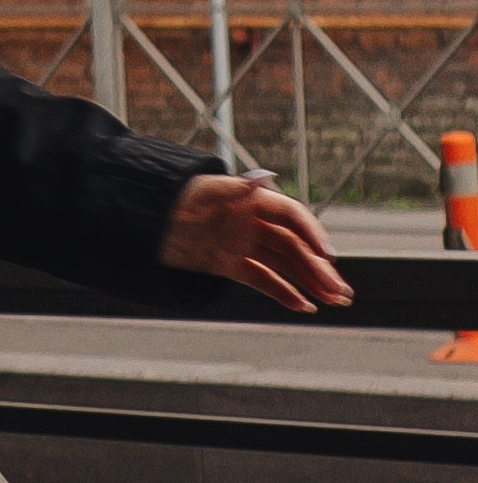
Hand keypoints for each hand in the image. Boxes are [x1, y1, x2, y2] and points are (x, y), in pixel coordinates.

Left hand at [159, 173, 350, 314]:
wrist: (140, 217)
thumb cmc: (171, 196)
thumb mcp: (201, 192)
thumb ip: (234, 188)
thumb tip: (263, 176)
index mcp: (250, 200)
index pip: (292, 216)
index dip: (313, 233)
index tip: (329, 256)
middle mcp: (251, 221)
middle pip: (294, 245)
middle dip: (319, 268)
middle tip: (342, 292)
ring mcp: (241, 243)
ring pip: (284, 264)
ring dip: (310, 282)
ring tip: (335, 301)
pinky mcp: (229, 263)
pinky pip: (263, 278)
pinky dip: (283, 292)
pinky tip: (304, 306)